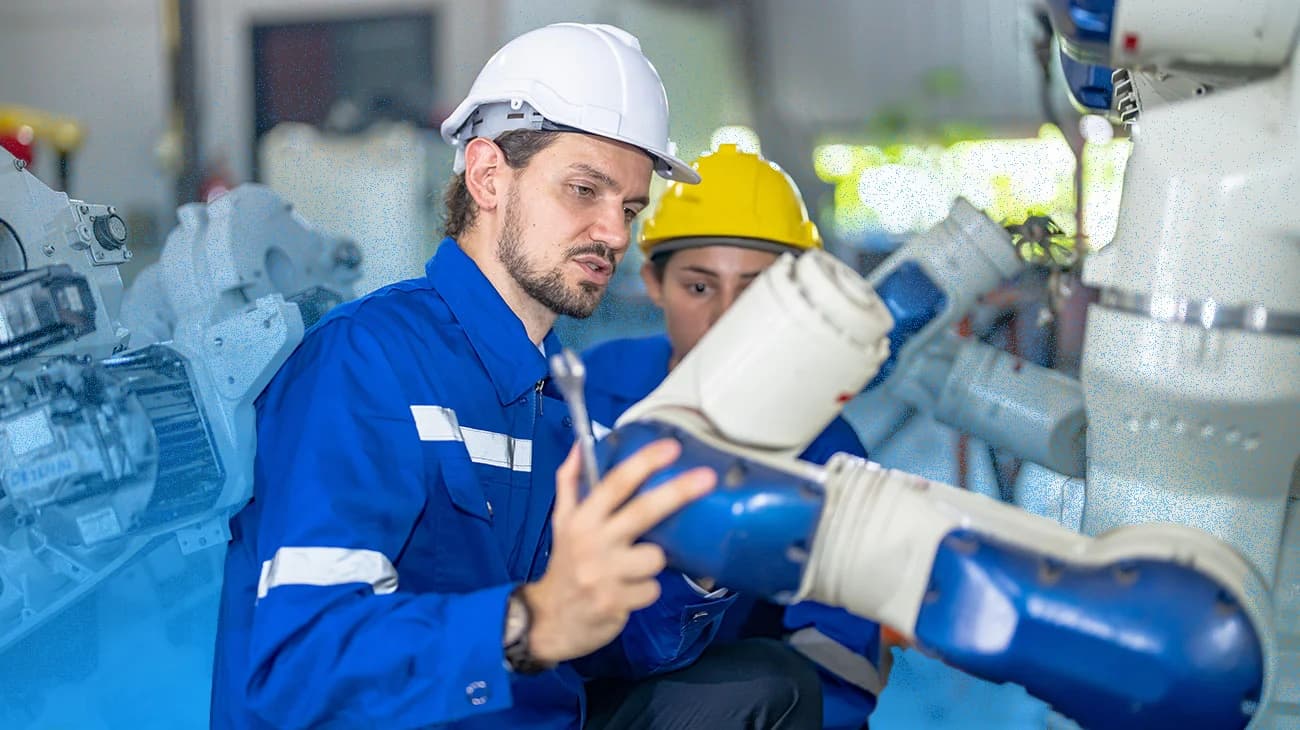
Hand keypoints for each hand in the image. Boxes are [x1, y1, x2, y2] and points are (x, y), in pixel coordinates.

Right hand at [523, 439, 714, 663]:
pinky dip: (646, 590)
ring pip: (655, 557)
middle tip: (708, 478)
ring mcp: (603, 574)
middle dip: (678, 492)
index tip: (672, 446)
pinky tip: (630, 592)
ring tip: (634, 568)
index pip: (614, 484)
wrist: (549, 620)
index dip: (644, 463)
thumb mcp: (561, 522)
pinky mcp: (615, 603)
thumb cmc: (565, 564)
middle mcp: (592, 542)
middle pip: (642, 511)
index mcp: (581, 519)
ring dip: (652, 562)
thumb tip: (581, 444)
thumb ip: (570, 483)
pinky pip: (652, 589)